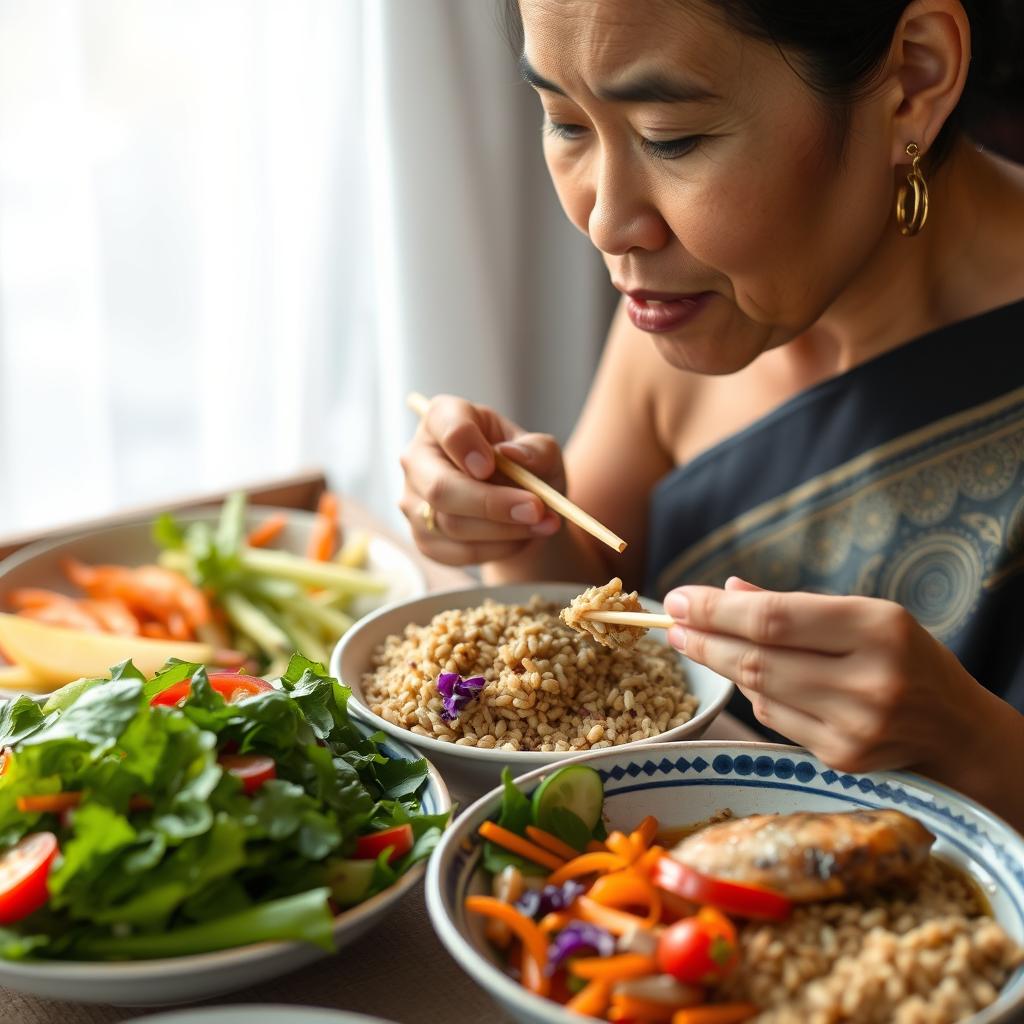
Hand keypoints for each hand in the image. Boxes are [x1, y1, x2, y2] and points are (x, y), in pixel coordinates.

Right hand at [399, 394, 563, 565]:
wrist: (519, 507)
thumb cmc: (526, 467)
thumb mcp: (542, 451)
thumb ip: (536, 450)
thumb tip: (513, 456)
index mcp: (443, 417)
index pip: (445, 426)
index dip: (466, 446)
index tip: (491, 465)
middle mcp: (418, 457)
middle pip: (441, 488)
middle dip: (492, 504)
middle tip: (536, 509)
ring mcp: (414, 501)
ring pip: (453, 525)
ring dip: (506, 529)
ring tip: (543, 522)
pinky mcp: (423, 538)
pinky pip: (459, 552)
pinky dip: (498, 549)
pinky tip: (521, 538)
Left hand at [663, 577, 1000, 780]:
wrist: (954, 728)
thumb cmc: (904, 656)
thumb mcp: (865, 614)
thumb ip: (795, 604)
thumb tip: (729, 588)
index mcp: (877, 629)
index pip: (773, 619)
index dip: (715, 610)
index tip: (677, 600)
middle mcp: (869, 681)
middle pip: (758, 658)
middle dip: (704, 638)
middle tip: (670, 623)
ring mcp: (854, 727)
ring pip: (759, 690)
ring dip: (720, 664)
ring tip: (695, 642)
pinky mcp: (840, 759)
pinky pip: (774, 718)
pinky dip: (754, 694)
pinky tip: (746, 675)